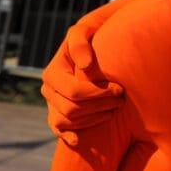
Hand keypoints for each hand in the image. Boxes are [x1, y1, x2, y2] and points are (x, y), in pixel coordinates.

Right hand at [41, 4, 123, 145]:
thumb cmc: (92, 35)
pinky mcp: (59, 114)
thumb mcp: (85, 30)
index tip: (120, 88)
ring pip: (69, 122)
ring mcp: (53, 104)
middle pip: (72, 110)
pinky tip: (80, 140)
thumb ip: (80, 42)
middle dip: (100, 106)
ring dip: (94, 119)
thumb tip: (84, 66)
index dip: (98, 93)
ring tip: (115, 109)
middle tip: (122, 100)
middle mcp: (49, 90)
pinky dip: (70, 136)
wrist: (95, 43)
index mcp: (52, 73)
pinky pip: (60, 131)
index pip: (74, 92)